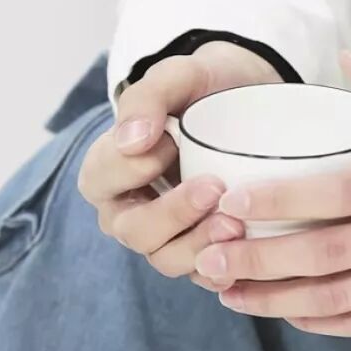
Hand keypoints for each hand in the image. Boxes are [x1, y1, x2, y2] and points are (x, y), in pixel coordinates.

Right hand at [76, 41, 282, 285]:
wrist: (249, 99)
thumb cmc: (201, 88)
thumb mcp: (176, 76)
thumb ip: (147, 98)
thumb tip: (132, 142)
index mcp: (109, 169)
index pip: (101, 181)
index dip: (130, 170)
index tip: (170, 142)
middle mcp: (130, 210)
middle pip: (136, 231)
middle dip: (173, 215)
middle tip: (214, 188)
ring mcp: (166, 236)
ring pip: (168, 259)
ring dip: (200, 246)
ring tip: (235, 223)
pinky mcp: (202, 251)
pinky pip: (205, 274)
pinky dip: (224, 267)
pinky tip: (248, 250)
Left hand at [191, 46, 350, 333]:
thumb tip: (348, 58)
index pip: (342, 194)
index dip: (281, 203)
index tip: (231, 203)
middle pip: (331, 255)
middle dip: (261, 260)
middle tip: (208, 256)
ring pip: (342, 298)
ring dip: (277, 299)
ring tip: (227, 291)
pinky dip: (320, 320)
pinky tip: (283, 310)